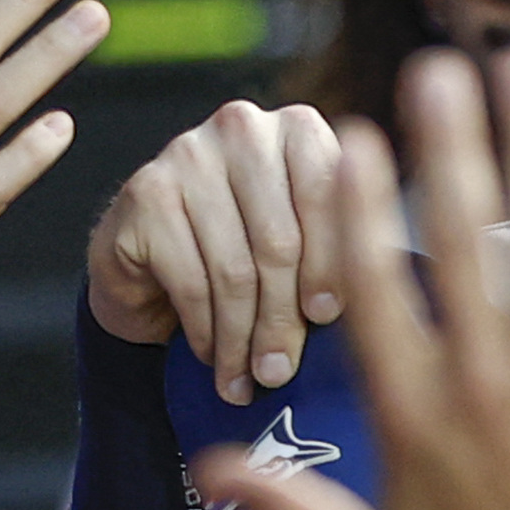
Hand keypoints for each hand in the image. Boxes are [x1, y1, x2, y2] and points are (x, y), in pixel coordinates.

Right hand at [88, 96, 349, 402]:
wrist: (153, 255)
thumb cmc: (248, 249)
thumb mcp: (305, 243)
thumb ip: (342, 254)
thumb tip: (364, 315)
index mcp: (301, 129)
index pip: (328, 196)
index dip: (329, 264)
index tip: (328, 318)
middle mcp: (244, 128)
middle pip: (279, 241)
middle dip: (283, 318)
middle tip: (281, 371)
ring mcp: (188, 154)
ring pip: (234, 270)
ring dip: (242, 338)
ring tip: (247, 380)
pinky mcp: (145, 193)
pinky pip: (190, 281)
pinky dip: (205, 331)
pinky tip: (212, 356)